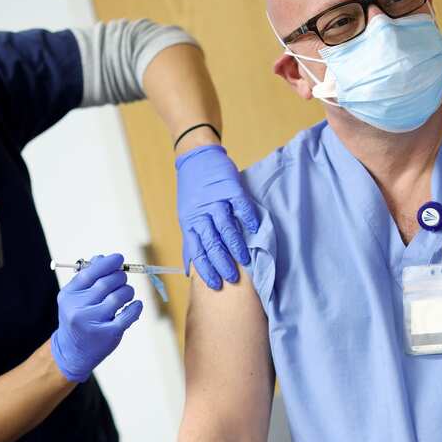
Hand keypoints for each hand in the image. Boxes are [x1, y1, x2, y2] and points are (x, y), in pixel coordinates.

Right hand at [50, 253, 142, 382]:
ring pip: (119, 296)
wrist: (73, 351)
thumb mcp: (74, 297)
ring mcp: (93, 322)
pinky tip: (135, 305)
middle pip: (107, 283)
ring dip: (127, 291)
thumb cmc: (77, 317)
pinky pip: (129, 314)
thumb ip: (87, 278)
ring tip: (126, 294)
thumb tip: (103, 258)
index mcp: (69, 295)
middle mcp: (79, 309)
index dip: (107, 263)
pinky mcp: (109, 334)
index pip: (90, 273)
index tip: (119, 259)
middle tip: (122, 278)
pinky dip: (135, 307)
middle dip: (120, 277)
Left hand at [175, 145, 259, 289]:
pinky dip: (248, 218)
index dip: (206, 269)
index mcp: (190, 222)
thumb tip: (189, 267)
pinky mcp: (230, 188)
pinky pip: (241, 206)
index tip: (215, 284)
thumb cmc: (193, 190)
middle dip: (221, 262)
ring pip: (226, 227)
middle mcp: (202, 213)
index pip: (197, 250)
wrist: (196, 157)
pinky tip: (254, 230)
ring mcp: (216, 200)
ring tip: (244, 261)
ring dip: (235, 245)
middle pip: (211, 242)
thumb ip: (191, 239)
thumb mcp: (187, 216)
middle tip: (232, 278)